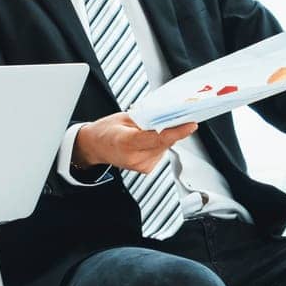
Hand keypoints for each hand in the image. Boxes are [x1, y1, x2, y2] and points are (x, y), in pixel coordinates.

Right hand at [74, 112, 197, 173]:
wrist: (94, 147)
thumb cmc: (106, 131)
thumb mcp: (123, 118)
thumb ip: (146, 118)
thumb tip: (167, 116)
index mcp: (126, 142)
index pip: (157, 138)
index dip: (176, 132)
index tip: (191, 125)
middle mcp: (134, 158)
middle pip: (164, 142)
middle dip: (171, 129)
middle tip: (174, 117)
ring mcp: (141, 166)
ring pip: (164, 148)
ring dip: (164, 137)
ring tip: (151, 129)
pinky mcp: (146, 169)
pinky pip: (161, 152)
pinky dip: (159, 144)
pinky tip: (149, 139)